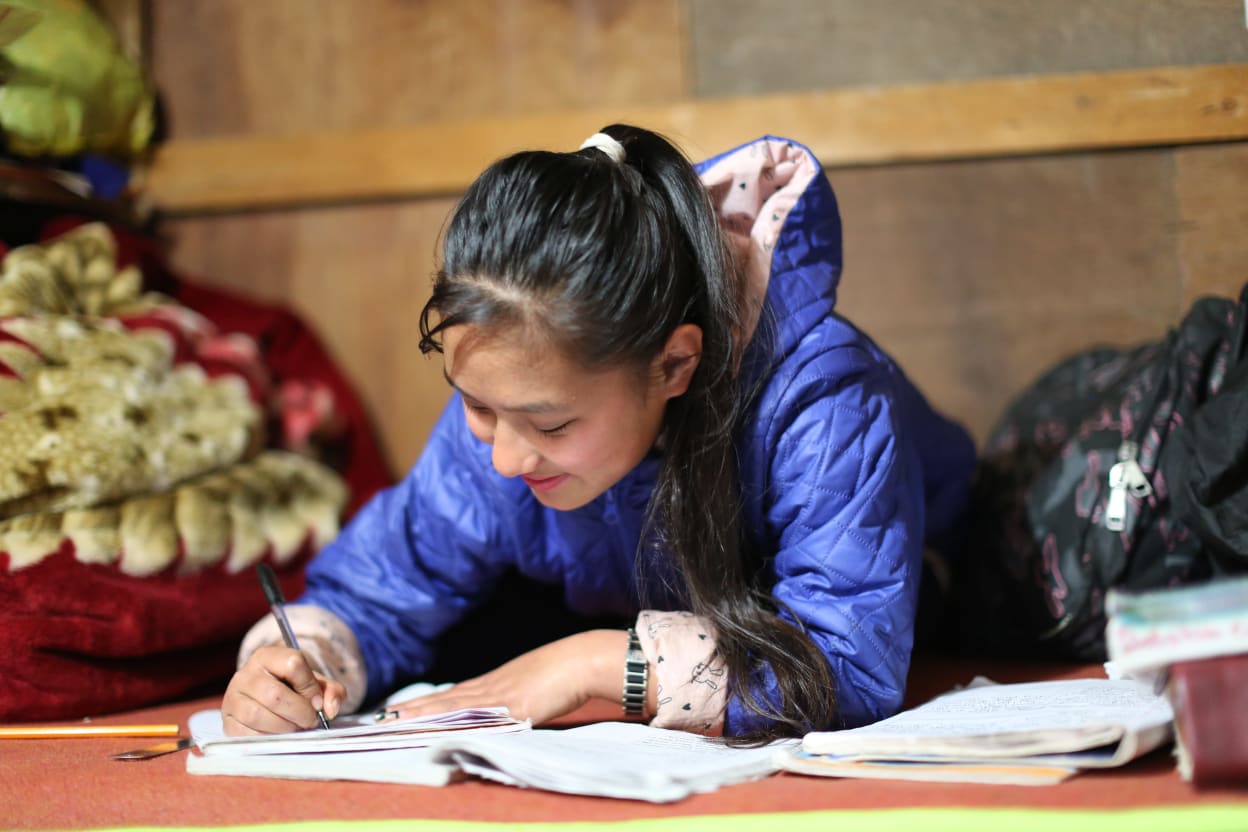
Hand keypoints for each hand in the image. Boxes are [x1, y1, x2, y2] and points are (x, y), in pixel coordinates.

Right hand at [221, 645, 346, 735]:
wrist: (267, 700)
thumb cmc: (294, 690)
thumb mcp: (316, 684)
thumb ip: (331, 691)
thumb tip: (330, 709)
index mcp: (267, 656)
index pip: (292, 664)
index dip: (310, 686)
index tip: (317, 701)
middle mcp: (245, 674)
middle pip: (274, 695)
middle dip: (299, 712)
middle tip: (310, 720)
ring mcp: (232, 698)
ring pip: (259, 716)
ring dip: (285, 728)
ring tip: (296, 728)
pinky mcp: (228, 722)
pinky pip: (247, 734)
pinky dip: (269, 738)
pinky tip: (279, 735)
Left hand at [385, 630, 626, 725]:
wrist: (583, 660)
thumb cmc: (564, 674)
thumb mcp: (533, 688)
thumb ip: (517, 702)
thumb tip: (508, 714)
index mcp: (494, 685)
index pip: (450, 697)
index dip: (422, 704)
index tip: (397, 710)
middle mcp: (490, 689)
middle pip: (442, 701)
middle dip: (411, 710)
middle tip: (380, 719)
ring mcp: (498, 696)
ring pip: (451, 707)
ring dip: (421, 715)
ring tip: (394, 721)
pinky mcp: (512, 707)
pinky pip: (475, 716)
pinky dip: (451, 722)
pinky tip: (434, 727)